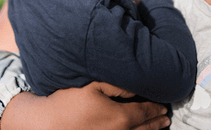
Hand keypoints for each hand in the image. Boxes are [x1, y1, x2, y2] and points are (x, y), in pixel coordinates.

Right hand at [2, 82, 169, 129]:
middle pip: (144, 129)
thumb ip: (117, 85)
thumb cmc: (67, 102)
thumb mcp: (93, 84)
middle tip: (164, 118)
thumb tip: (135, 87)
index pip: (144, 112)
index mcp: (120, 117)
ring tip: (157, 128)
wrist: (46, 124)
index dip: (155, 109)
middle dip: (156, 122)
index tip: (163, 107)